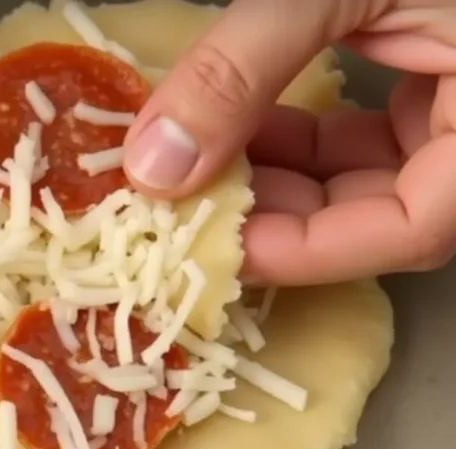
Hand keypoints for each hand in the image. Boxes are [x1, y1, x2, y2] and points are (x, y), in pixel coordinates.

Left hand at [122, 0, 455, 285]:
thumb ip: (244, 66)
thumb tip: (154, 163)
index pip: (415, 225)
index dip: (312, 250)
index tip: (217, 247)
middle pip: (383, 212)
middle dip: (277, 213)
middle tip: (186, 208)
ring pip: (368, 178)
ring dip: (276, 176)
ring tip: (194, 165)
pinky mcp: (438, 77)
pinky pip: (368, 135)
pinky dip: (296, 136)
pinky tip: (229, 124)